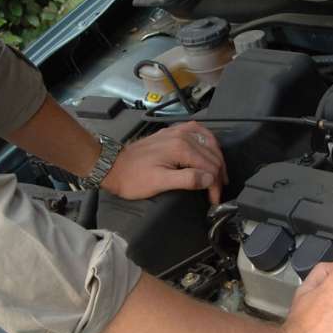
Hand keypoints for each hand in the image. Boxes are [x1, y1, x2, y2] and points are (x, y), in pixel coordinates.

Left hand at [101, 121, 227, 203]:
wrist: (113, 166)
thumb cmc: (134, 178)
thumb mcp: (159, 183)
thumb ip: (187, 179)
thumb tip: (210, 179)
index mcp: (181, 148)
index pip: (209, 167)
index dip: (215, 186)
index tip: (214, 201)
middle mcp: (182, 135)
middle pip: (211, 154)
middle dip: (218, 174)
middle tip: (218, 192)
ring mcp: (177, 131)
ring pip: (208, 141)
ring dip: (216, 158)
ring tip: (219, 174)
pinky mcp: (171, 132)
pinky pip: (197, 131)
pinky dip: (207, 140)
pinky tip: (209, 148)